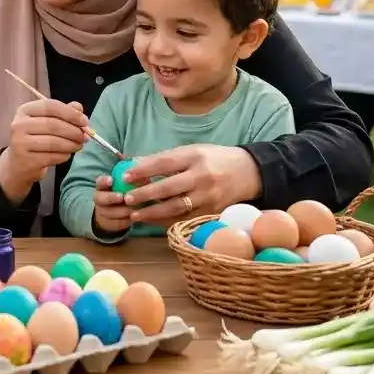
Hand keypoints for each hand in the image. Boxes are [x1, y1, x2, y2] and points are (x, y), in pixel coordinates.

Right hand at [0, 98, 88, 202]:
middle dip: (74, 131)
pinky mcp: (26, 160)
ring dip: (71, 144)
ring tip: (79, 146)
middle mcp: (19, 125)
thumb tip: (78, 107)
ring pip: (54, 142)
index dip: (70, 113)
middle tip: (85, 137)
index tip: (85, 121)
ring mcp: (20, 143)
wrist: (18, 164)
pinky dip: (64, 155)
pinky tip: (66, 154)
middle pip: (53, 124)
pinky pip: (52, 156)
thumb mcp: (47, 122)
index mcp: (24, 110)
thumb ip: (63, 112)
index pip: (50, 106)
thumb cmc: (36, 139)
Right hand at [93, 175, 135, 233]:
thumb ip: (136, 181)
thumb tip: (143, 176)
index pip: (100, 182)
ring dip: (121, 211)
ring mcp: (103, 211)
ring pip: (108, 212)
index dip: (104, 181)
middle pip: (99, 198)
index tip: (111, 180)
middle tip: (121, 197)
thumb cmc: (129, 193)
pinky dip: (125, 221)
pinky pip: (116, 223)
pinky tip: (134, 217)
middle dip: (110, 197)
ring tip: (133, 209)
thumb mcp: (132, 186)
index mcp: (104, 186)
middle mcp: (100, 198)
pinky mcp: (109, 223)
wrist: (123, 212)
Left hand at [122, 144, 262, 226]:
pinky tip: (153, 222)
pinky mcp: (212, 211)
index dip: (144, 170)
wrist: (248, 172)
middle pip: (169, 188)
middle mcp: (202, 177)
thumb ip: (167, 158)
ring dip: (153, 213)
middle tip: (127, 199)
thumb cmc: (214, 159)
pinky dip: (167, 221)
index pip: (165, 163)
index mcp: (195, 157)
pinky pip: (185, 219)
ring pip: (176, 207)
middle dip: (145, 194)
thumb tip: (136, 164)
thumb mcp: (193, 151)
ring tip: (135, 215)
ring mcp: (208, 196)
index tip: (125, 176)